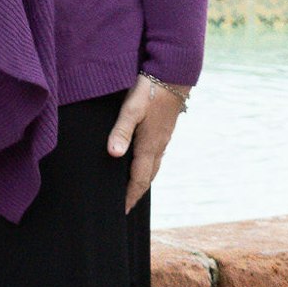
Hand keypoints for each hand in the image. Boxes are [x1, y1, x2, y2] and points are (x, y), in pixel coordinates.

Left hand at [107, 78, 187, 213]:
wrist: (174, 75)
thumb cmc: (150, 91)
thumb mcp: (131, 109)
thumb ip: (121, 131)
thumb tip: (113, 155)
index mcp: (149, 146)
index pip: (138, 179)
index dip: (129, 196)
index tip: (122, 211)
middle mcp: (158, 146)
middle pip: (147, 177)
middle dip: (136, 192)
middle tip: (125, 205)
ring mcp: (163, 138)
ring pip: (153, 166)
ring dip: (142, 179)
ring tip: (131, 188)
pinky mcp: (164, 130)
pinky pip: (155, 155)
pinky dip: (147, 165)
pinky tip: (141, 161)